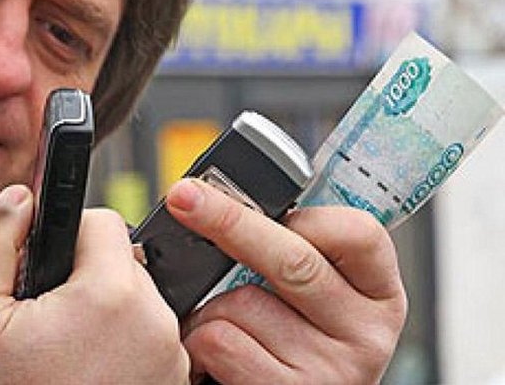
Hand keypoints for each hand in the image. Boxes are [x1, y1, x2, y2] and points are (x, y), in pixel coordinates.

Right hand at [0, 185, 189, 384]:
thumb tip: (20, 198)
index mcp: (112, 294)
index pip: (104, 220)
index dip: (67, 235)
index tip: (47, 267)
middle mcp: (157, 321)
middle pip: (122, 260)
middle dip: (85, 276)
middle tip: (49, 321)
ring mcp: (171, 355)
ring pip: (137, 297)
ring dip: (105, 309)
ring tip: (68, 351)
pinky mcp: (175, 380)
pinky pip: (150, 333)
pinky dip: (124, 340)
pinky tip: (91, 369)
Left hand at [166, 178, 406, 384]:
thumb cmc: (297, 338)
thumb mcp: (320, 293)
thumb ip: (298, 249)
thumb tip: (230, 196)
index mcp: (378, 292)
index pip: (358, 234)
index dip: (303, 214)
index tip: (258, 201)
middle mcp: (365, 333)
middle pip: (292, 261)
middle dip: (227, 221)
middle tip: (185, 198)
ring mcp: (330, 370)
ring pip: (244, 303)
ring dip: (209, 305)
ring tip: (219, 319)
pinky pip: (221, 342)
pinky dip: (199, 340)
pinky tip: (212, 352)